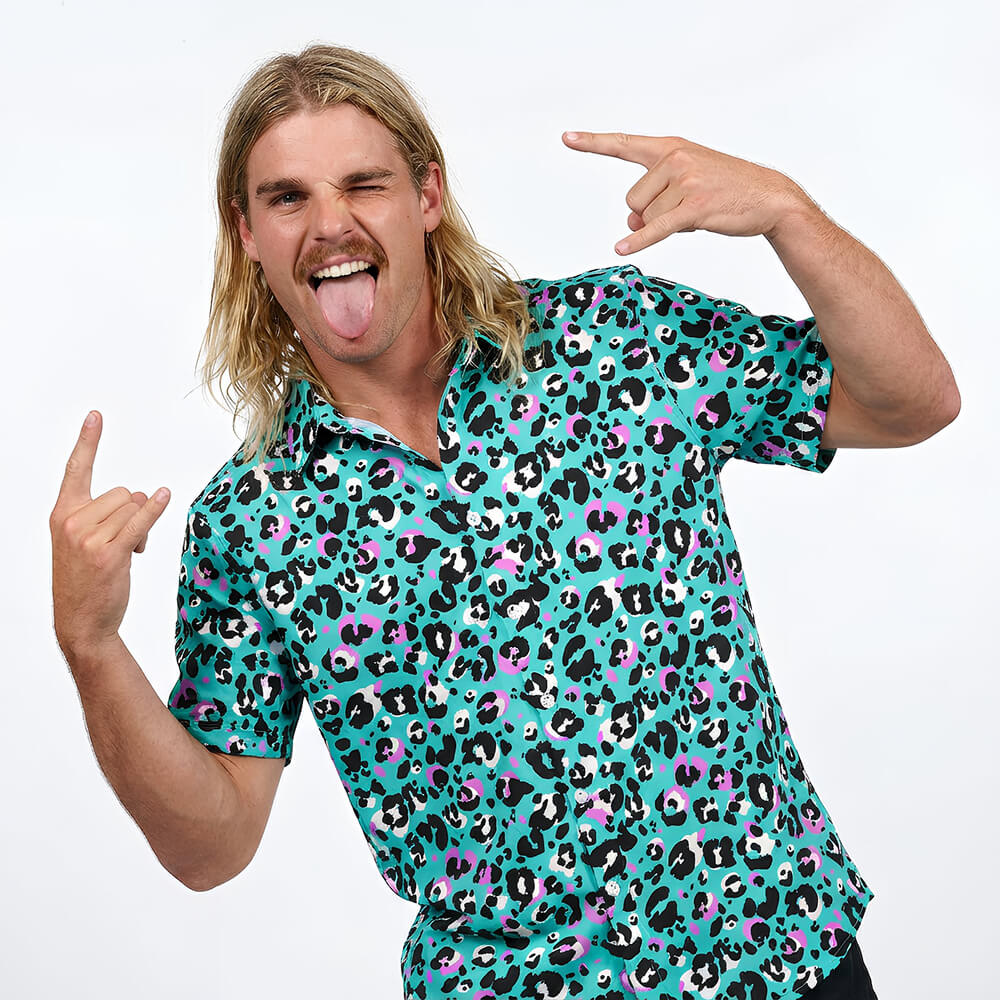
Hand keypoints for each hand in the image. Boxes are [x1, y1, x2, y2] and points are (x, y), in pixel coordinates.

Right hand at [50, 411, 170, 658]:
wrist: (81, 623)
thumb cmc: (86, 581)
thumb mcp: (81, 544)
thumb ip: (102, 516)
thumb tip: (144, 498)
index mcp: (61, 515)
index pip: (75, 470)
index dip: (88, 442)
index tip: (96, 415)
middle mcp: (71, 522)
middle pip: (123, 492)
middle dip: (133, 512)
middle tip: (124, 543)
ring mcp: (88, 538)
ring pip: (134, 507)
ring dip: (142, 526)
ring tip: (128, 552)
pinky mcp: (110, 553)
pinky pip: (141, 520)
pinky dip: (156, 509)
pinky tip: (166, 496)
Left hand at [562, 131, 813, 253]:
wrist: (770, 199)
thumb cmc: (725, 191)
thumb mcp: (686, 187)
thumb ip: (652, 200)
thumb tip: (629, 224)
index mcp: (671, 147)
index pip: (624, 144)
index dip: (592, 142)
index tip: (566, 137)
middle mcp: (675, 158)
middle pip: (632, 199)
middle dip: (649, 213)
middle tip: (683, 209)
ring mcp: (684, 181)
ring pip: (645, 216)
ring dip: (662, 225)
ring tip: (696, 214)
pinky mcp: (693, 207)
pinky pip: (656, 228)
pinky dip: (639, 241)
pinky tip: (622, 249)